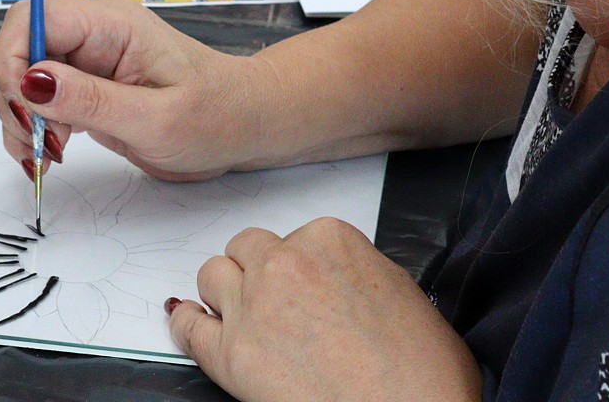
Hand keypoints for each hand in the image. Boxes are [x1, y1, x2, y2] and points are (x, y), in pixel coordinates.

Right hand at [0, 0, 266, 180]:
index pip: (35, 17)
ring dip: (21, 119)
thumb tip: (30, 81)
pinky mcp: (88, 89)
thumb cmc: (217, 115)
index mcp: (113, 25)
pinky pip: (42, 100)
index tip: (23, 109)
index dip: (13, 58)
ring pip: (24, 78)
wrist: (245, 126)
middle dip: (13, 97)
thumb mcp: (156, 118)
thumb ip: (91, 100)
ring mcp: (89, 62)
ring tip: (44, 156)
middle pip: (21, 47)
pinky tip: (49, 155)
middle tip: (37, 142)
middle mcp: (95, 36)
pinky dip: (35, 129)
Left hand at [169, 219, 481, 401]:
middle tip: (275, 300)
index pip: (294, 236)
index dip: (300, 265)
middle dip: (258, 270)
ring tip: (241, 314)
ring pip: (212, 274)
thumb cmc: (422, 372)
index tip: (307, 286)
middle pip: (247, 248)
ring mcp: (253, 306)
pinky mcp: (229, 354)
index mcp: (330, 239)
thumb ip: (353, 270)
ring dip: (225, 291)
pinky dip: (186, 323)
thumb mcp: (400, 290)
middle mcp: (285, 263)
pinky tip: (195, 325)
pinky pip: (186, 326)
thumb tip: (332, 279)